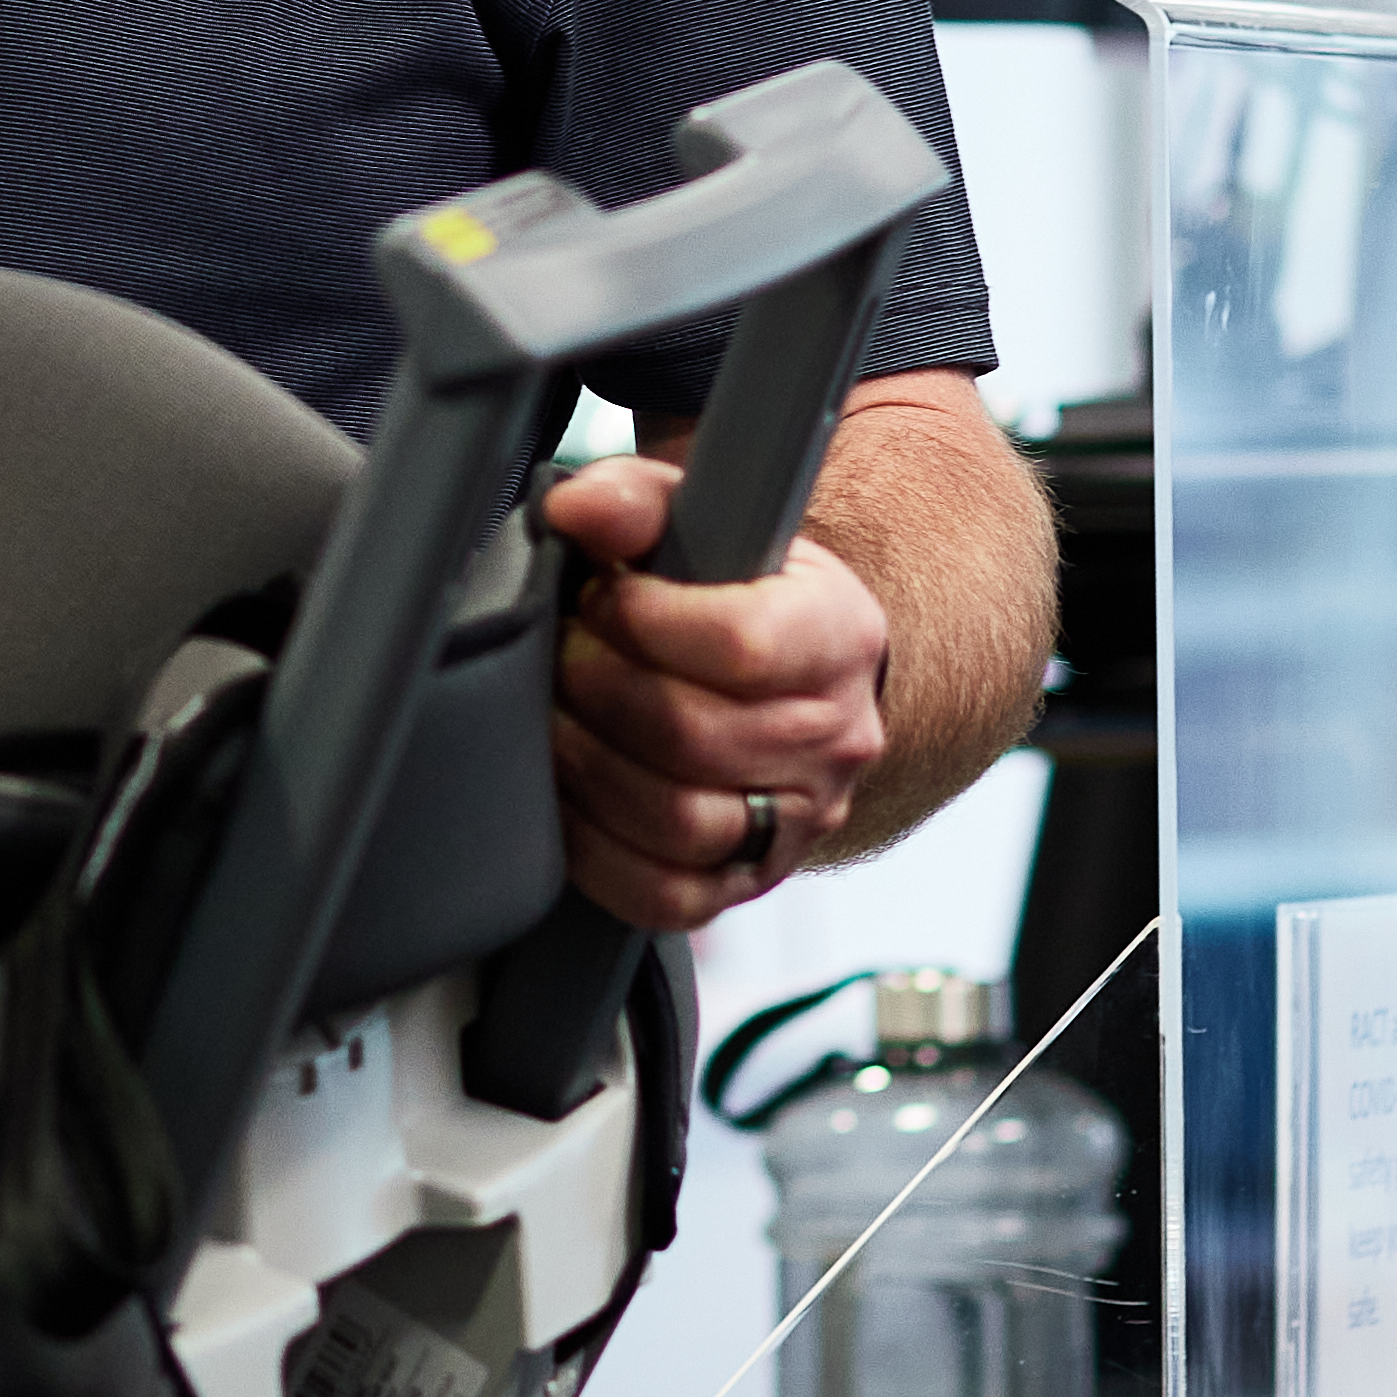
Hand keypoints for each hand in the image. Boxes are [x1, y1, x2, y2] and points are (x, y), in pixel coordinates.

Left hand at [537, 450, 892, 932]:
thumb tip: (576, 509)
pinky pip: (666, 896)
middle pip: (695, 736)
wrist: (785, 678)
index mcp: (839, 636)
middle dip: (599, 692)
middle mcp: (838, 739)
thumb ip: (635, 500)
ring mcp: (799, 821)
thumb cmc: (732, 593)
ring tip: (558, 719)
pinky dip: (596, 850)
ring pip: (678, 821)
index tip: (602, 595)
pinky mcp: (748, 881)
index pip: (743, 644)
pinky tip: (570, 794)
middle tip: (562, 657)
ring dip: (588, 767)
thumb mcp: (698, 521)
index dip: (645, 620)